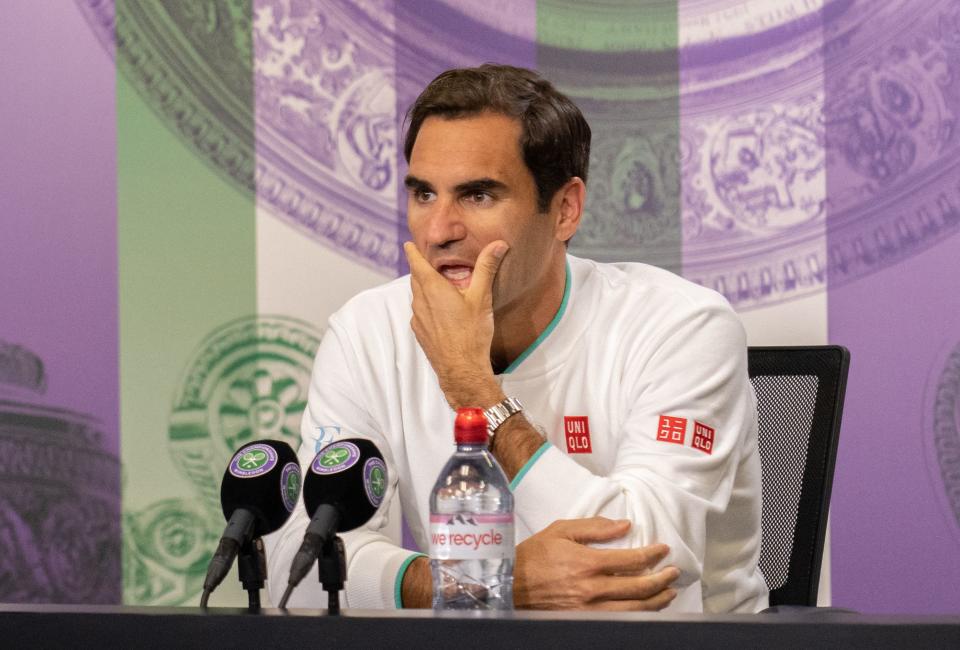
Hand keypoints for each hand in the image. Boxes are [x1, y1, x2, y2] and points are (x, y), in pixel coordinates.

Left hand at [403, 240, 508, 408]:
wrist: (461, 370)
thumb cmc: (471, 334)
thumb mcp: (481, 297)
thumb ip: (487, 268)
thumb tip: (498, 244)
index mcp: (433, 289)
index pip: (416, 263)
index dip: (413, 252)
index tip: (409, 244)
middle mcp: (420, 302)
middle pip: (416, 279)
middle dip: (421, 269)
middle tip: (429, 262)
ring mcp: (418, 319)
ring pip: (417, 296)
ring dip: (424, 288)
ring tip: (439, 286)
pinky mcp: (420, 333)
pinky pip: (419, 312)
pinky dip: (426, 306)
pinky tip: (441, 312)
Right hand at [514, 517, 678, 610]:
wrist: (510, 584)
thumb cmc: (534, 555)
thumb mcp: (561, 530)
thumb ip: (595, 527)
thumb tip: (624, 525)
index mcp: (588, 563)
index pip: (632, 560)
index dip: (653, 554)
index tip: (663, 550)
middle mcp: (593, 589)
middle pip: (640, 587)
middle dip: (662, 579)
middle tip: (673, 573)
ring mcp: (590, 609)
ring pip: (635, 609)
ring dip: (656, 601)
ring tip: (668, 593)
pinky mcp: (585, 621)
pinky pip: (621, 621)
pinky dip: (638, 615)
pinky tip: (646, 609)